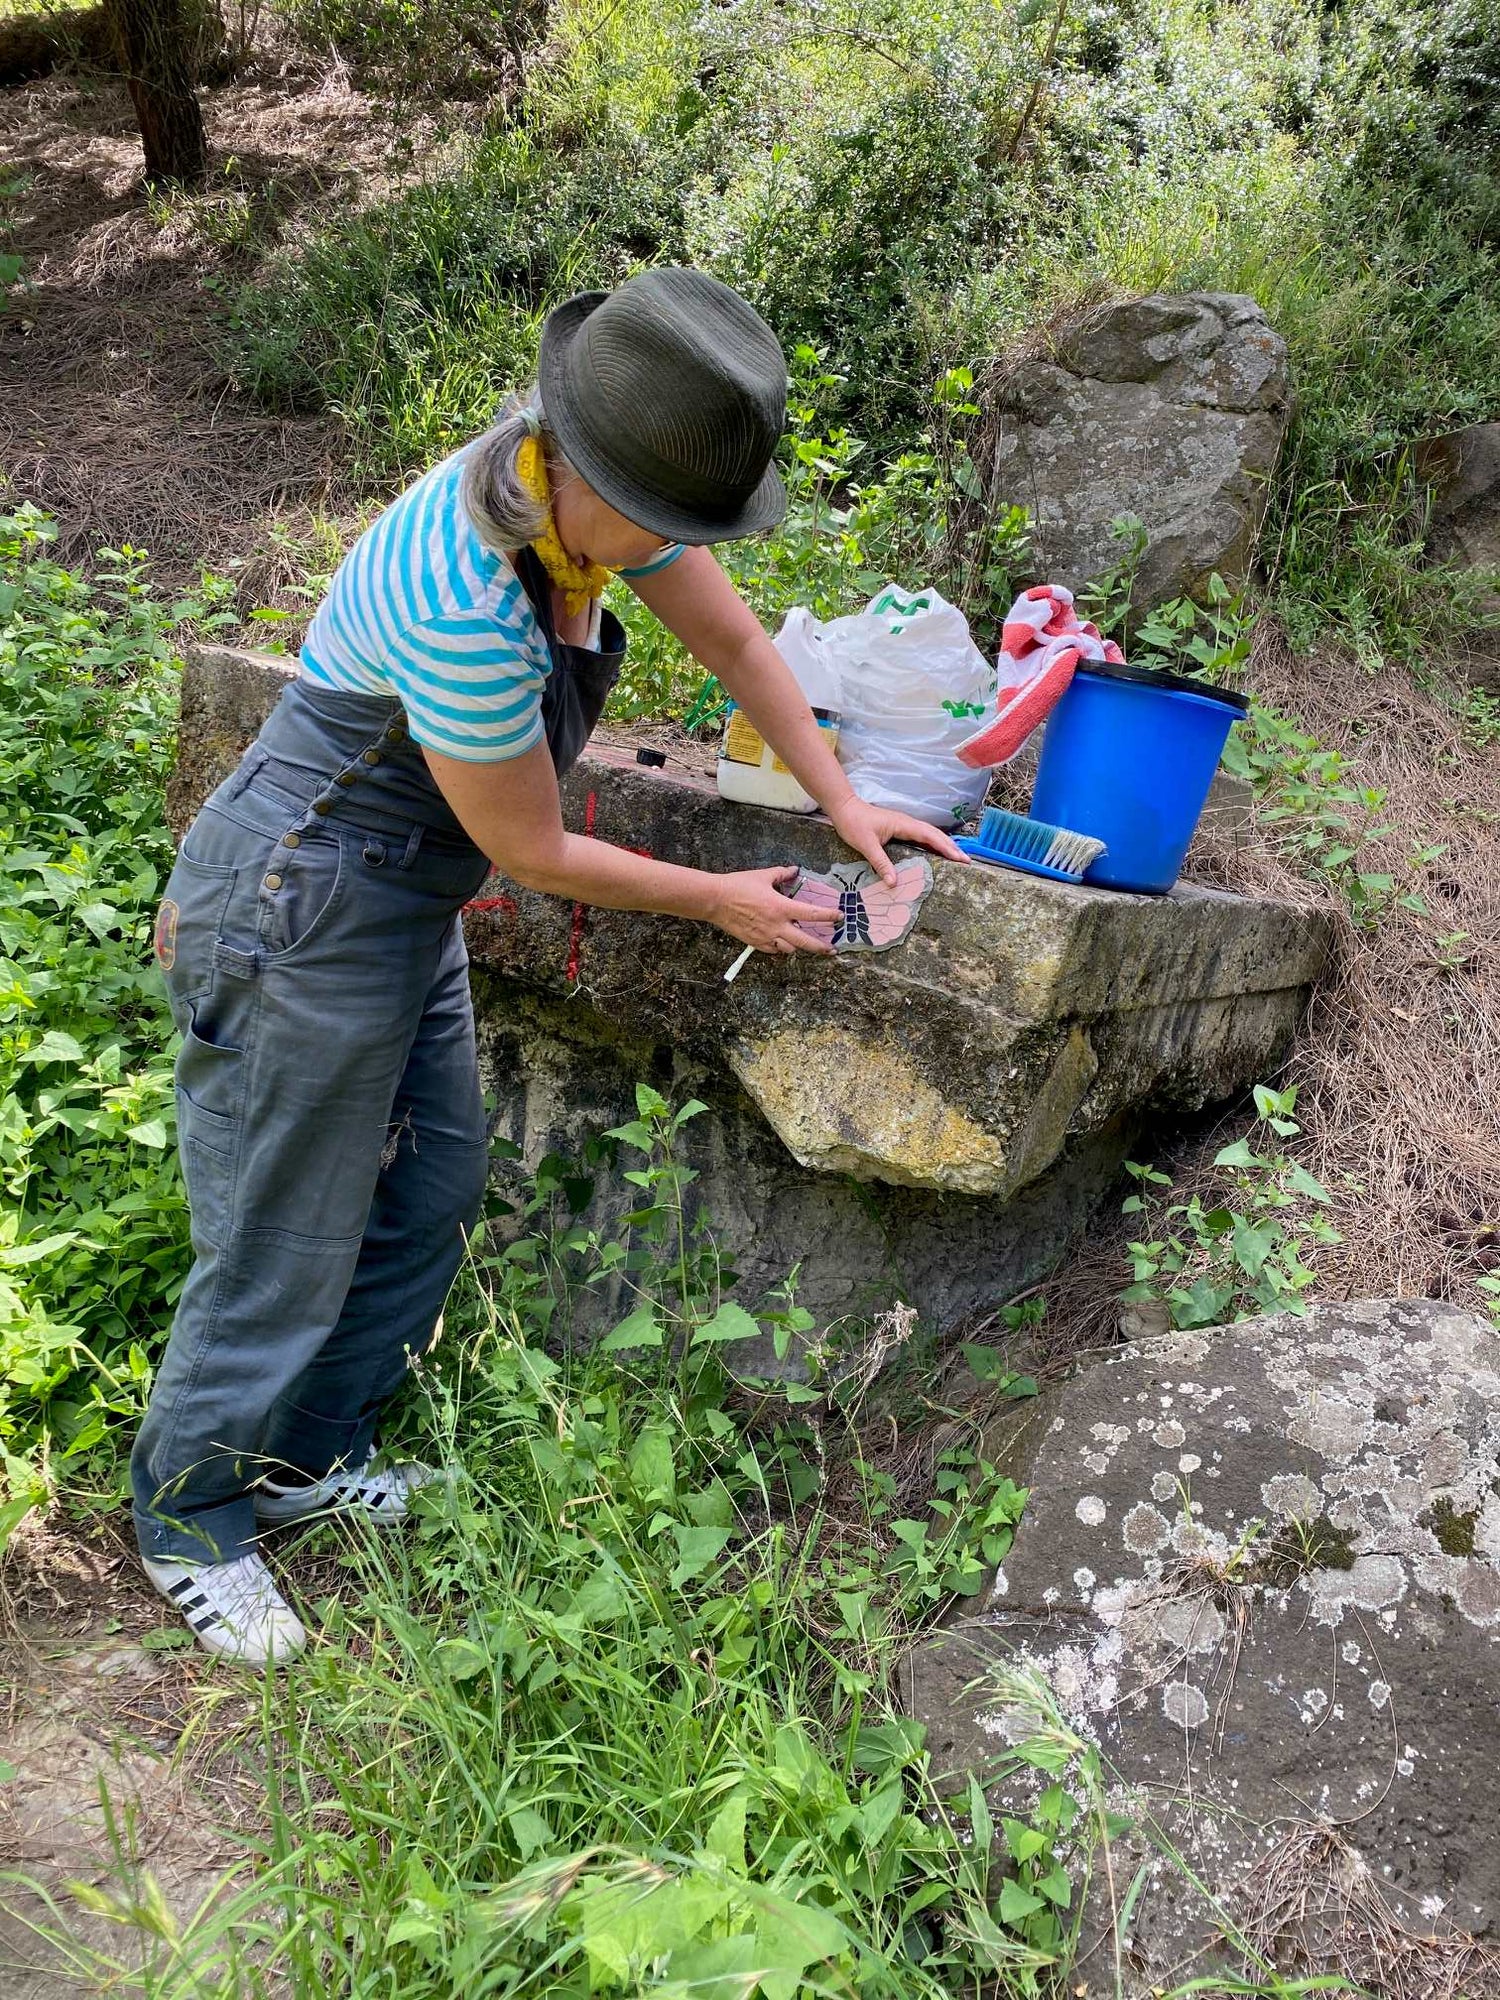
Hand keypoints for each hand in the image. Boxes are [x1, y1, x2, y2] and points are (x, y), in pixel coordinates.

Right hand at [711, 866, 836, 953]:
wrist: (715, 900)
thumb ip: (782, 874)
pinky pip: (774, 950)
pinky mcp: (755, 943)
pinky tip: (782, 942)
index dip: (829, 916)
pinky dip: (781, 948)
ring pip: (790, 949)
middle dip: (821, 947)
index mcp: (782, 907)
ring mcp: (766, 936)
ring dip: (798, 946)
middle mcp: (777, 925)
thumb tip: (794, 870)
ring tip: (803, 942)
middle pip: (806, 942)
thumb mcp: (763, 876)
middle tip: (832, 949)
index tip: (839, 917)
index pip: (812, 914)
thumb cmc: (739, 886)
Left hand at [827, 796, 968, 885]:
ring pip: (930, 835)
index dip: (947, 847)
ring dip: (944, 845)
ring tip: (957, 859)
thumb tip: (894, 883)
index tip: (960, 858)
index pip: (930, 836)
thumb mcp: (866, 844)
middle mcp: (908, 823)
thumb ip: (880, 862)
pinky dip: (932, 845)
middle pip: (935, 835)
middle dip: (951, 847)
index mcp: (904, 824)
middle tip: (966, 861)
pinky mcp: (899, 829)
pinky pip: (921, 837)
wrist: (844, 808)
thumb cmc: (854, 823)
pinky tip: (936, 854)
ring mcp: (904, 825)